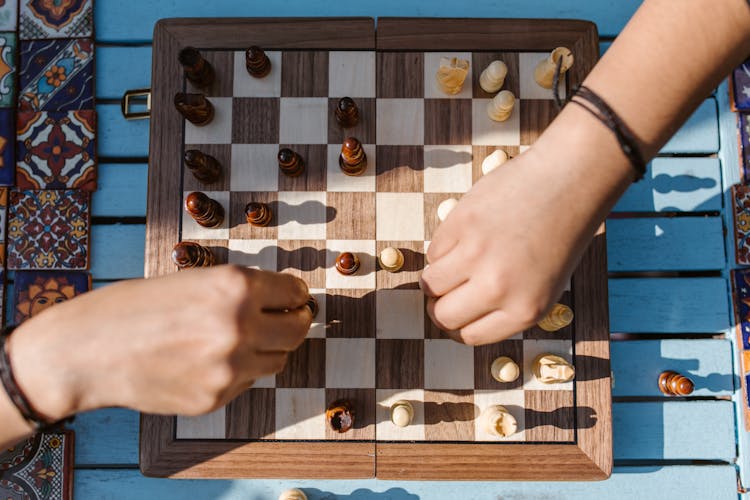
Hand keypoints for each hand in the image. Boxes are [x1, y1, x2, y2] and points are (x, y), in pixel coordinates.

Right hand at [6, 265, 311, 418]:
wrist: (87, 351)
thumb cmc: (133, 306)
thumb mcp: (191, 279)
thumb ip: (238, 289)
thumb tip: (281, 297)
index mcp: (234, 287)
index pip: (295, 292)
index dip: (296, 294)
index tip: (295, 297)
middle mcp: (239, 327)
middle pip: (297, 330)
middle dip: (296, 321)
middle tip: (289, 318)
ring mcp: (229, 368)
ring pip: (277, 359)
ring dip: (269, 348)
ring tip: (243, 338)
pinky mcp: (215, 398)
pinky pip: (247, 382)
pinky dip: (240, 370)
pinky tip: (211, 360)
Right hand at [421, 141, 617, 345]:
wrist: (570, 180)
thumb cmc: (562, 233)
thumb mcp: (545, 285)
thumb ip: (506, 305)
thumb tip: (461, 312)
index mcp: (524, 310)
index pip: (468, 335)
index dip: (457, 326)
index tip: (456, 314)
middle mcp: (498, 288)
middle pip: (442, 316)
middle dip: (439, 307)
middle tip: (445, 292)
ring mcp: (476, 254)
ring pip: (430, 284)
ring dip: (436, 277)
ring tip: (453, 263)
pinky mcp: (461, 224)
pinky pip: (434, 250)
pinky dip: (443, 247)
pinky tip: (466, 236)